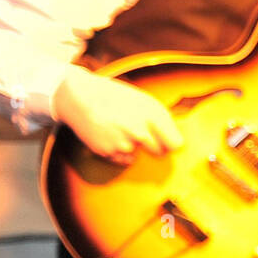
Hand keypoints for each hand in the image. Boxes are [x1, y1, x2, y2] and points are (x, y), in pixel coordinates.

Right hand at [53, 67, 182, 164]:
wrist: (80, 97)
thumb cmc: (117, 98)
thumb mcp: (145, 101)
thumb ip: (162, 120)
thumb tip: (177, 141)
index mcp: (152, 115)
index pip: (175, 144)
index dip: (172, 143)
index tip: (169, 141)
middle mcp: (139, 131)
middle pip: (160, 152)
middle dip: (156, 146)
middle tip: (142, 133)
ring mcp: (123, 144)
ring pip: (139, 155)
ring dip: (134, 148)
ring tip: (121, 129)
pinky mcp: (108, 152)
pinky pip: (123, 159)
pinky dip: (119, 151)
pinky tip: (110, 135)